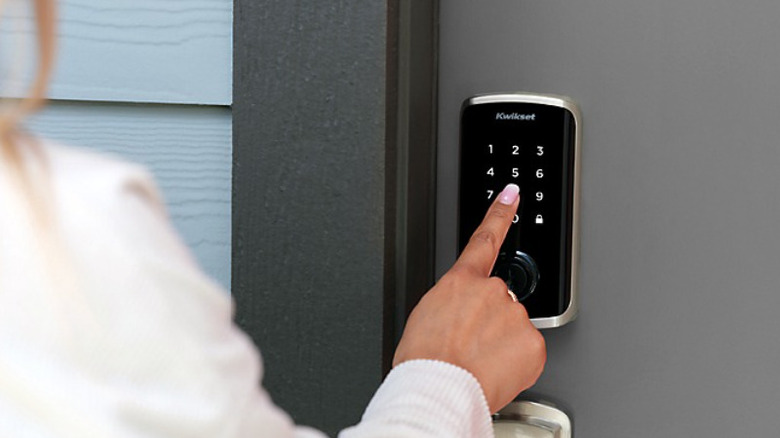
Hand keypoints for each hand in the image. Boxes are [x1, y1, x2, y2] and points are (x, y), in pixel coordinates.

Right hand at [393, 184, 545, 412]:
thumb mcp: (426, 318)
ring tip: (478, 363)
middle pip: (499, 301)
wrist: (438, 389)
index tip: (512, 194)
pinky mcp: (532, 342)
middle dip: (490, 321)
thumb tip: (463, 316)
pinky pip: (527, 350)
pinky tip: (495, 370)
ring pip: (513, 327)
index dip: (500, 213)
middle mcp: (492, 292)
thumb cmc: (424, 362)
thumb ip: (453, 304)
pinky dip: (515, 362)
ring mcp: (514, 316)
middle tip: (470, 347)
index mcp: (461, 282)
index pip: (484, 239)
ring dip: (501, 343)